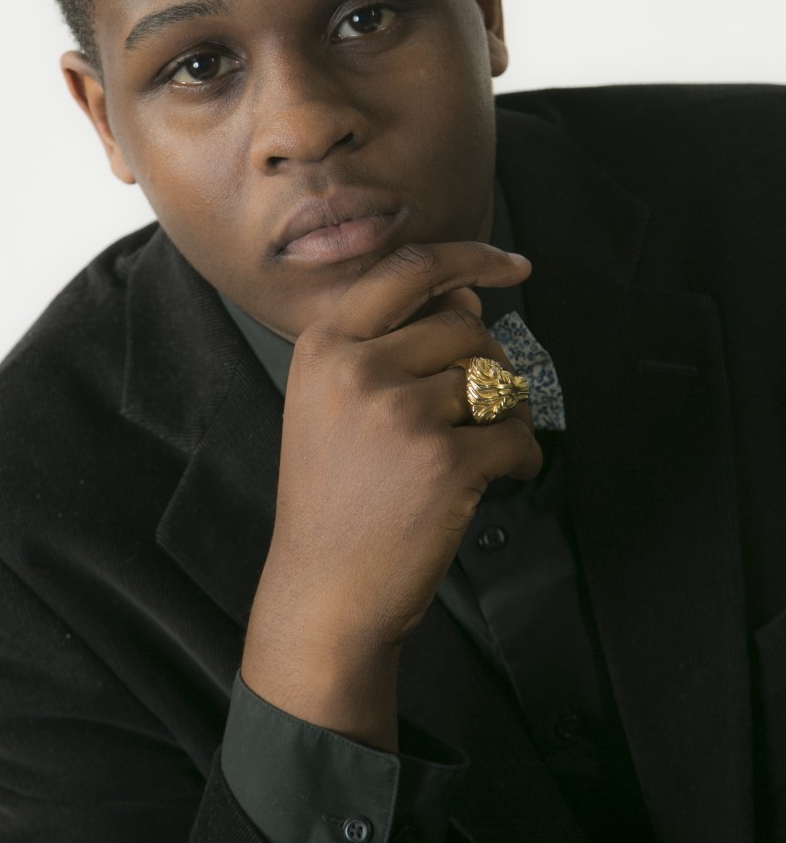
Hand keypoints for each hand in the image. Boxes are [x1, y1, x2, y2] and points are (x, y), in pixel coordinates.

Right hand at [242, 241, 540, 747]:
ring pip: (494, 379)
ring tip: (480, 449)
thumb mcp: (337, 402)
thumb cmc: (335, 494)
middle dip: (485, 364)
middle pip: (465, 327)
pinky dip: (522, 456)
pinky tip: (497, 479)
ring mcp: (400, 413)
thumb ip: (395, 341)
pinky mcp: (445, 461)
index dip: (471, 257)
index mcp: (324, 345)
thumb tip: (468, 295)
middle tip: (473, 410)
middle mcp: (357, 368)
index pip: (409, 269)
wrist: (326, 590)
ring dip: (506, 412)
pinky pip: (517, 433)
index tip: (514, 264)